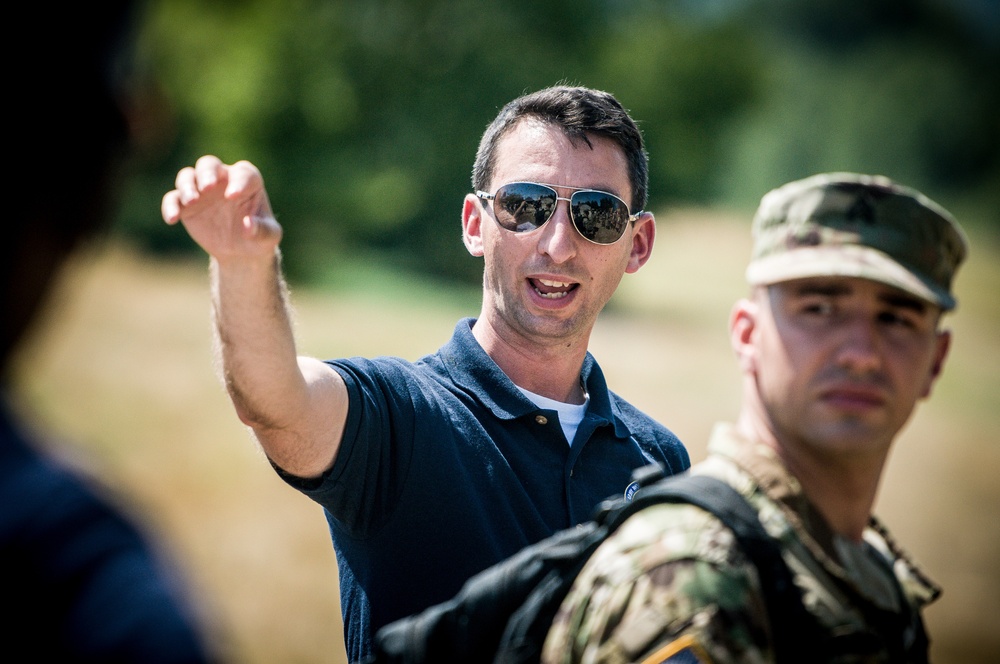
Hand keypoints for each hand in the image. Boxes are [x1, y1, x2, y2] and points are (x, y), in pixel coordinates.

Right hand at [161, 155, 281, 262]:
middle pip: (209, 164)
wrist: (241, 250)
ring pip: (187, 176)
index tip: (233, 196)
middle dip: (207, 173)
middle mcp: (223, 179)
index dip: (238, 182)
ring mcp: (202, 190)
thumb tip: (248, 225)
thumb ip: (262, 230)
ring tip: (192, 202)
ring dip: (187, 186)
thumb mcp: (269, 237)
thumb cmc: (259, 236)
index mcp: (247, 181)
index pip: (243, 173)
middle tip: (208, 187)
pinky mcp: (186, 204)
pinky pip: (173, 198)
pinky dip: (170, 206)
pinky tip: (172, 219)